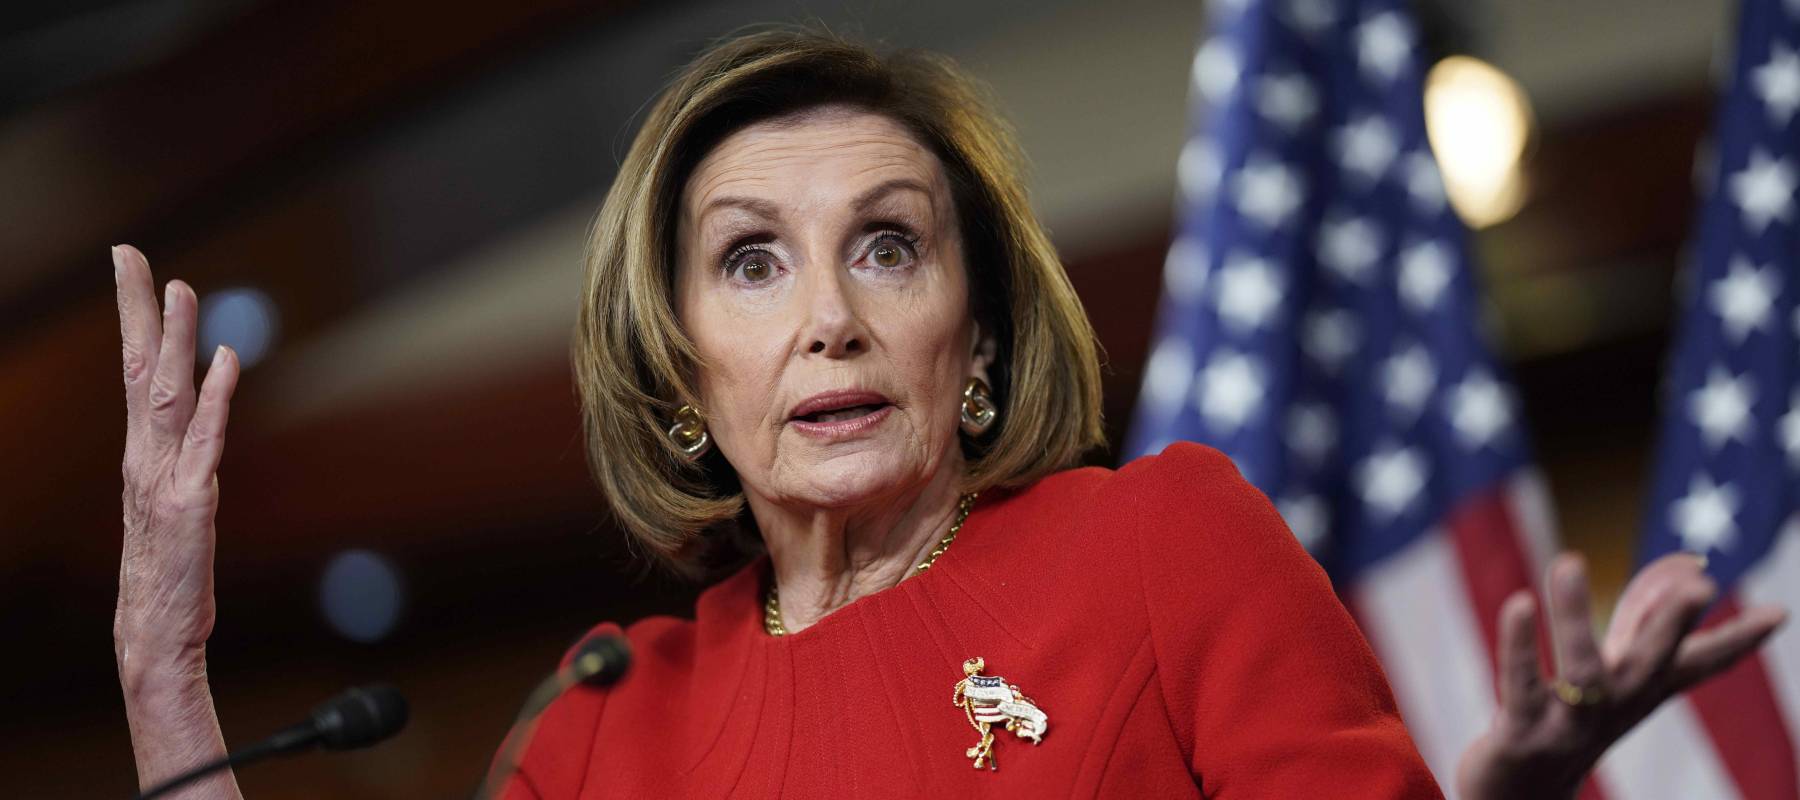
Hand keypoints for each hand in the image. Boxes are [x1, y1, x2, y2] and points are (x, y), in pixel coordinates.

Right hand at [111, 244, 240, 686]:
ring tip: (180, 287)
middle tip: (130, 254)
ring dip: (175, 339)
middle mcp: (144, 457)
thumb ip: (183, 459)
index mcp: (139, 455)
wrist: (154, 634)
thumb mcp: (174, 505)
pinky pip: (206, 440)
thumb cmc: (167, 574)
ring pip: (166, 393)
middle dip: (135, 307)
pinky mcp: (191, 502)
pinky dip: (217, 397)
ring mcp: (164, 478)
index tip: (130, 265)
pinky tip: (228, 360)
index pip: (131, 369)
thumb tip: (201, 412)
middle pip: (136, 367)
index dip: (133, 316)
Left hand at [1455, 552, 1787, 798]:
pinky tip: (1519, 603)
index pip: (1699, 663)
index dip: (1738, 641)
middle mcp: (1616, 707)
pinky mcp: (1523, 735)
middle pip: (1652, 665)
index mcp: (1642, 691)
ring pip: (1583, 672)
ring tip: (1569, 562)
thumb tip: (1689, 565)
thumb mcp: (1614, 673)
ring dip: (1576, 616)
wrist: (1524, 795)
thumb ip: (1646, 621)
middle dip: (1674, 625)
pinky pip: (1523, 687)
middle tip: (1701, 587)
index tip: (1778, 612)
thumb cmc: (1572, 719)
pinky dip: (1518, 645)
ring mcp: (1572, 725)